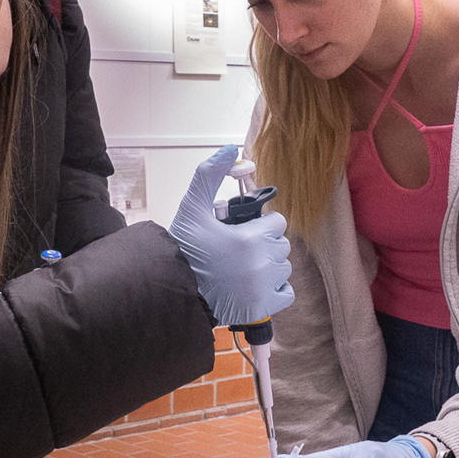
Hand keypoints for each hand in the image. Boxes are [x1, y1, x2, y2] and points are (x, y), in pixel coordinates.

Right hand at [168, 145, 293, 326]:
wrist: (172, 290)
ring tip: (244, 267)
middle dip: (264, 243)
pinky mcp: (262, 308)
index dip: (261, 223)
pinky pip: (286, 294)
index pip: (277, 222)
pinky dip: (275, 290)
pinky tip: (254, 285)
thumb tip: (230, 149)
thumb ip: (209, 174)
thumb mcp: (191, 207)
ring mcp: (263, 288)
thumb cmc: (182, 250)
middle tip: (239, 248)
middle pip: (281, 244)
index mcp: (250, 238)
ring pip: (284, 268)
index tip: (243, 230)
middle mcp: (261, 264)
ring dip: (269, 266)